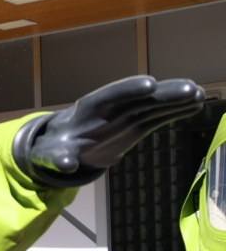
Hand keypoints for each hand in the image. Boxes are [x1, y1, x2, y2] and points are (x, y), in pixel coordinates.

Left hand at [14, 75, 204, 186]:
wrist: (64, 144)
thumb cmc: (55, 147)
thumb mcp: (52, 155)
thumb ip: (59, 159)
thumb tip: (65, 166)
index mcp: (87, 109)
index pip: (109, 95)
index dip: (129, 89)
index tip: (150, 84)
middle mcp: (111, 107)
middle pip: (139, 98)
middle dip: (163, 94)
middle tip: (188, 89)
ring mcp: (126, 113)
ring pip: (154, 104)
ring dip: (176, 99)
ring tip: (199, 95)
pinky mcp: (138, 122)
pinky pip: (159, 114)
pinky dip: (176, 110)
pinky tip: (197, 103)